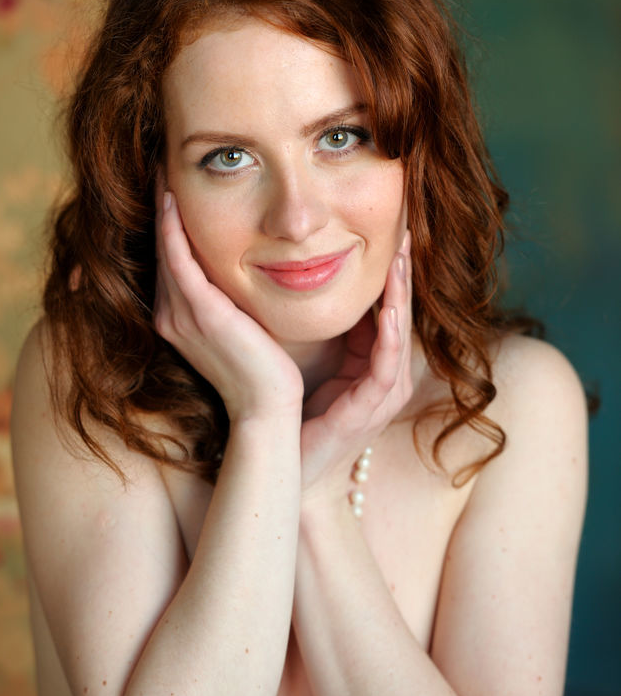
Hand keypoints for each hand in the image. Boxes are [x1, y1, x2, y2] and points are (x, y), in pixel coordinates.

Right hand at [153, 182, 303, 422]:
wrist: (268, 411)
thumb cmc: (266, 373)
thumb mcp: (244, 329)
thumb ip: (235, 301)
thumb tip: (250, 271)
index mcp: (180, 319)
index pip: (171, 261)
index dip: (169, 224)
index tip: (174, 188)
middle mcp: (170, 316)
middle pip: (161, 249)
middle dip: (161, 208)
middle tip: (162, 165)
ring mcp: (180, 315)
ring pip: (165, 248)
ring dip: (162, 208)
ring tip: (163, 170)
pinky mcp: (199, 314)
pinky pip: (177, 259)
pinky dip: (171, 228)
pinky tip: (171, 199)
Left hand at [300, 232, 412, 498]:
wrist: (290, 467)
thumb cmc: (300, 415)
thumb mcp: (315, 361)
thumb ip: (323, 330)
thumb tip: (308, 283)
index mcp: (374, 362)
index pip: (388, 305)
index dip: (391, 269)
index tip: (391, 228)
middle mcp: (387, 375)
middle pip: (400, 312)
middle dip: (403, 271)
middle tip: (405, 229)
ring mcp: (383, 394)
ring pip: (398, 333)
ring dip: (400, 295)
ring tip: (400, 259)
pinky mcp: (370, 409)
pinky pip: (385, 365)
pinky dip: (387, 336)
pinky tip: (386, 309)